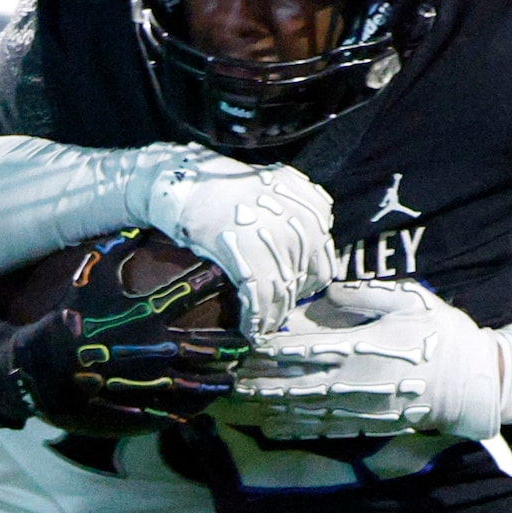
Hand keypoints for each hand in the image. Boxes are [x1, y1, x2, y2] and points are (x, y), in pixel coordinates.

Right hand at [0, 233, 250, 434]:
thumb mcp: (87, 278)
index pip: (190, 292)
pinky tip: (203, 405)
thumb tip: (138, 226)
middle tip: (246, 340)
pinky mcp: (142, 408)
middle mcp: (155, 348)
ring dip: (219, 380)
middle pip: (207, 346)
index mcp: (145, 314)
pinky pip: (176, 410)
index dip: (213, 280)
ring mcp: (151, 383)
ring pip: (199, 384)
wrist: (40, 370)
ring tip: (232, 377)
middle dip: (231, 343)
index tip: (230, 276)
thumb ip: (114, 250)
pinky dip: (193, 407)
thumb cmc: (66, 320)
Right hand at [140, 148, 334, 334]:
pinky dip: (255, 319)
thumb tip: (312, 253)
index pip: (322, 264)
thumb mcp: (279, 190)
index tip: (292, 292)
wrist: (189, 184)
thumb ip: (302, 215)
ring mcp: (280, 244)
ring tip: (261, 325)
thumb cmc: (228, 188)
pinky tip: (250, 328)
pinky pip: (260, 300)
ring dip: (272, 314)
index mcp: (315, 210)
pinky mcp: (252, 260)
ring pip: (283, 294)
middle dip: (289, 298)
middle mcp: (305, 227)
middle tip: (273, 307)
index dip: (306, 283)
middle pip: (305, 281)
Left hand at [229, 280, 503, 440]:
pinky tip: (271, 427)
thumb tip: (326, 294)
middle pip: (292, 384)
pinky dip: (295, 430)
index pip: (301, 349)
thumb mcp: (409, 299)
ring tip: (235, 403)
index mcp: (361, 347)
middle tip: (223, 378)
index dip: (266, 349)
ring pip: (303, 410)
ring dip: (267, 408)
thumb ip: (364, 296)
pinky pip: (325, 430)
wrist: (476, 382)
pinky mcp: (369, 425)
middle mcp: (354, 382)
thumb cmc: (443, 333)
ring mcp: (360, 408)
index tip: (239, 345)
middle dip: (255, 382)